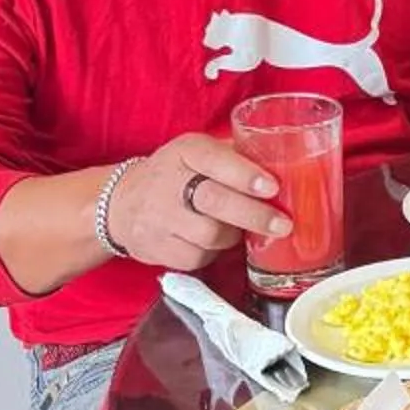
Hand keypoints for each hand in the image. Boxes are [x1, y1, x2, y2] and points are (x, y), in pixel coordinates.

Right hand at [106, 135, 292, 273]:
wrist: (120, 202)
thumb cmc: (176, 175)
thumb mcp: (199, 153)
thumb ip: (236, 156)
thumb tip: (289, 165)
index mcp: (185, 151)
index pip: (214, 159)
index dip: (244, 175)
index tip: (272, 187)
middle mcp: (168, 181)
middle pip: (216, 201)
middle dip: (254, 215)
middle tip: (283, 224)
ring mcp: (158, 217)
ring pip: (210, 235)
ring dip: (234, 236)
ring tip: (241, 229)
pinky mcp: (155, 247)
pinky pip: (196, 257)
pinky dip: (213, 253)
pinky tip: (214, 242)